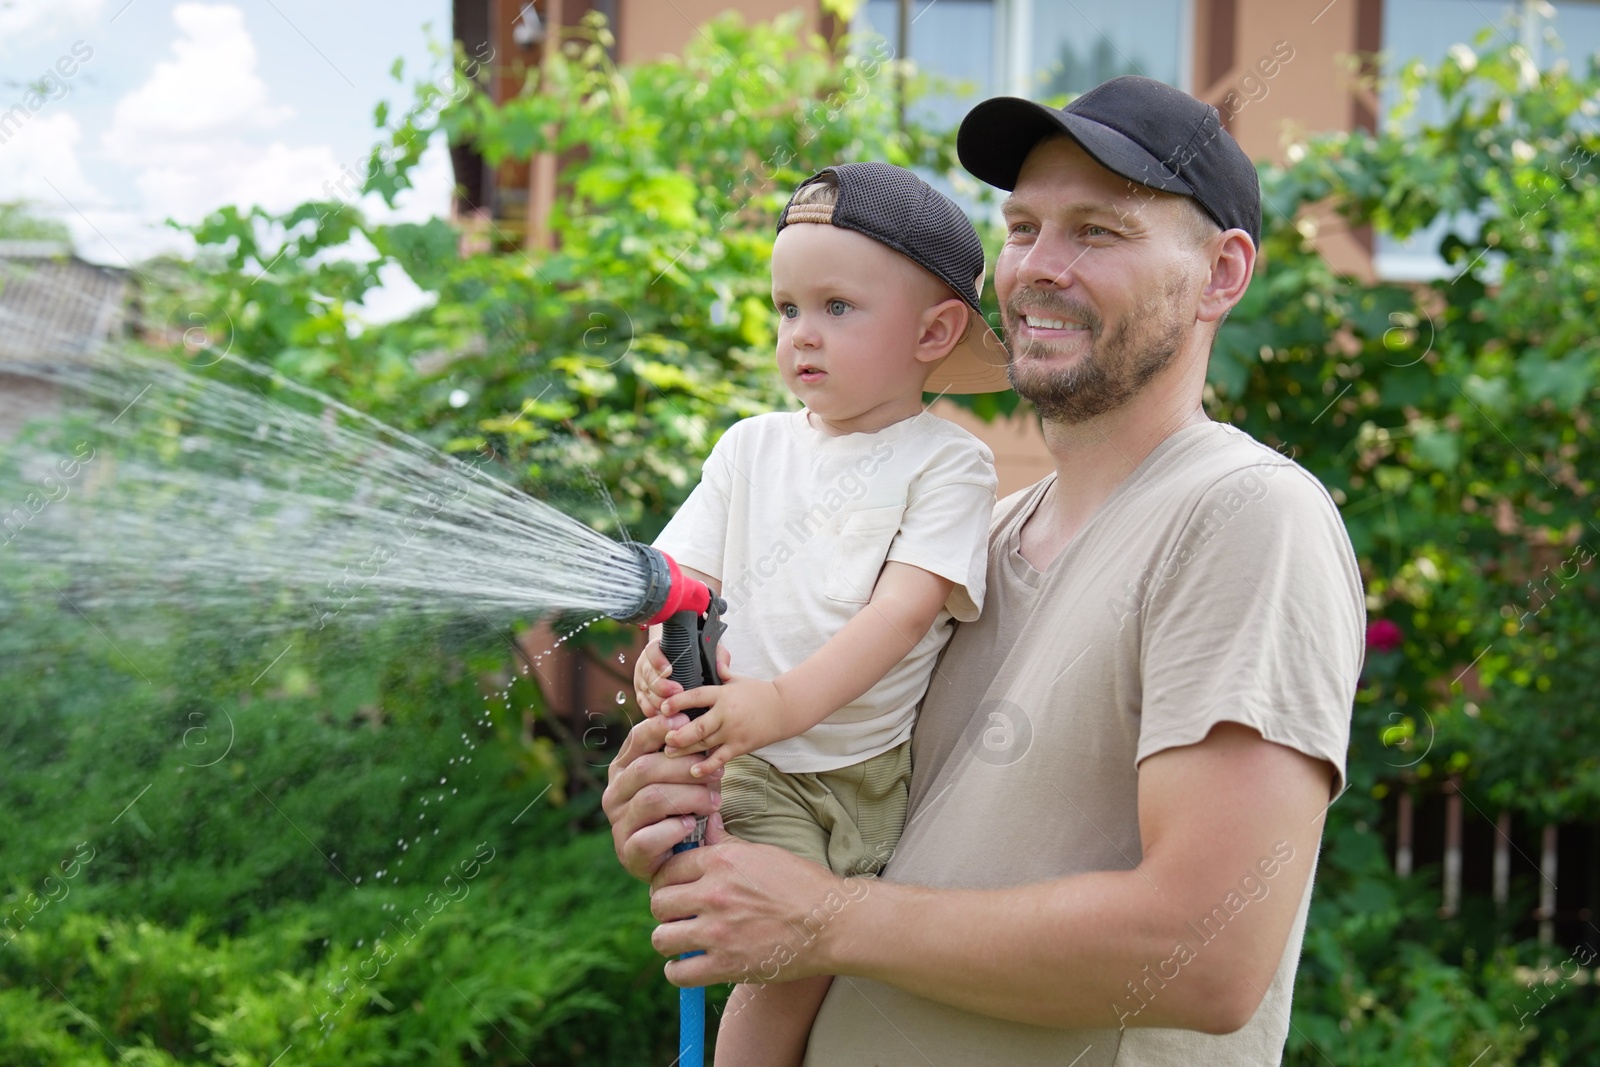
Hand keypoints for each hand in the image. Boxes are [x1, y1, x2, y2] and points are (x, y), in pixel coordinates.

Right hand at [602, 710, 723, 880]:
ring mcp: (619, 823)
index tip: (686, 723)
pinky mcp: (628, 852)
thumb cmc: (681, 808)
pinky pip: (649, 837)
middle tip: (718, 773)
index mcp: (624, 768)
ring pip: (652, 799)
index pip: (637, 739)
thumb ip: (683, 753)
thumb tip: (693, 724)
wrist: (677, 858)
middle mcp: (615, 793)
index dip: (660, 727)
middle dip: (686, 768)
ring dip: (690, 797)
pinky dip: (676, 829)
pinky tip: (692, 826)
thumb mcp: (681, 777)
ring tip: (714, 803)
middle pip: (646, 768)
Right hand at [633, 638, 732, 716]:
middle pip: (649, 674)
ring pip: (646, 691)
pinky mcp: (642, 696)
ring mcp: (643, 681)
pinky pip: (643, 704)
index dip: (658, 660)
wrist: (680, 668)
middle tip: (676, 692)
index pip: (652, 651)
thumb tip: (722, 665)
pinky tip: (662, 716)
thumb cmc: (694, 658)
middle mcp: (647, 665)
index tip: (669, 670)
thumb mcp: (705, 653)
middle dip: (661, 685)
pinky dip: (652, 710)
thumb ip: (715, 655)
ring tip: (672, 708)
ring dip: (658, 700)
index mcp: (657, 649)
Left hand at [649, 812, 859, 986]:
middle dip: (666, 909)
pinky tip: (689, 964)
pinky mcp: (727, 965)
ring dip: (669, 940)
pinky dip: (679, 971)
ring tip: (682, 940)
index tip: (676, 888)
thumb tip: (705, 825)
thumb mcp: (762, 853)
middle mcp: (714, 894)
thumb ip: (725, 842)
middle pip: (659, 902)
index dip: (669, 879)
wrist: (832, 923)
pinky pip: (679, 973)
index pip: (668, 868)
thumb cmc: (802, 884)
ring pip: (662, 938)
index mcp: (722, 861)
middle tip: (679, 914)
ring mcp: (718, 932)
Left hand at [661, 675, 791, 778]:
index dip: (679, 701)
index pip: (698, 696)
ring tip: (669, 753)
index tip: (663, 707)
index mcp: (724, 693)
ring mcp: (734, 731)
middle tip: (664, 738)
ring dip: (686, 750)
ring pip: (706, 743)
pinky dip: (707, 766)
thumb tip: (713, 657)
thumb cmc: (758, 693)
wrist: (784, 709)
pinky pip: (721, 758)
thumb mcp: (738, 680)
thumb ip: (722, 672)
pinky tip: (694, 771)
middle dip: (679, 734)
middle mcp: (727, 713)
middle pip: (699, 726)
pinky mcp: (741, 746)